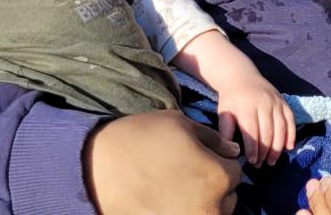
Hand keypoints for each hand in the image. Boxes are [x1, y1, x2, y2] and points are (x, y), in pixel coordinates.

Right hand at [85, 110, 241, 214]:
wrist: (96, 169)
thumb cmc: (139, 139)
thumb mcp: (179, 125)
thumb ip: (213, 139)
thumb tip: (233, 150)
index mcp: (218, 177)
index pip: (235, 172)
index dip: (217, 162)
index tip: (197, 158)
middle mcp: (212, 209)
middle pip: (227, 199)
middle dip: (213, 186)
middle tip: (185, 175)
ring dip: (201, 204)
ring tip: (175, 190)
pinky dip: (183, 212)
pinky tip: (166, 202)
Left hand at [213, 76, 293, 167]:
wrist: (241, 76)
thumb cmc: (231, 99)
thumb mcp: (224, 112)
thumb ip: (225, 131)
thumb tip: (230, 151)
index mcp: (247, 107)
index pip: (252, 132)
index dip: (253, 149)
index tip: (252, 162)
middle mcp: (263, 103)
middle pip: (267, 133)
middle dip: (265, 152)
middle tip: (261, 165)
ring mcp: (276, 102)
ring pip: (280, 129)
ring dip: (278, 148)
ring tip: (272, 161)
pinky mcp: (284, 102)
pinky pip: (291, 121)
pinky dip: (291, 135)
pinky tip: (288, 148)